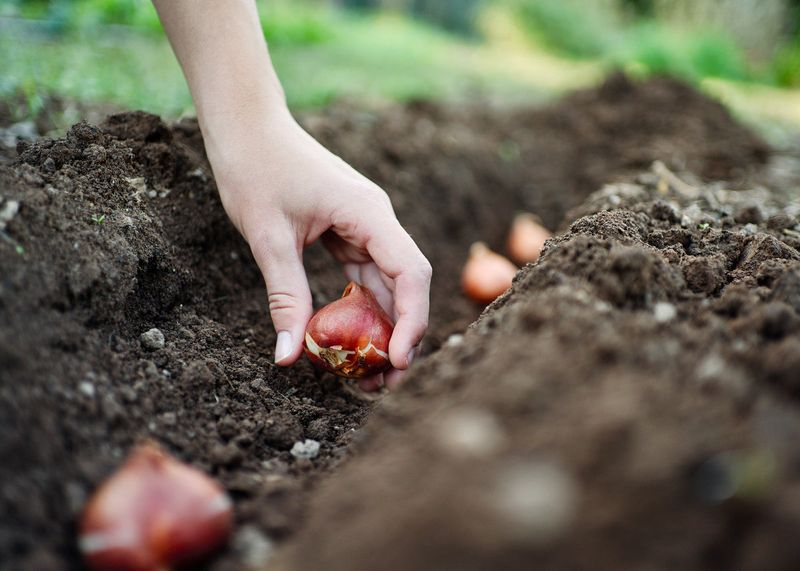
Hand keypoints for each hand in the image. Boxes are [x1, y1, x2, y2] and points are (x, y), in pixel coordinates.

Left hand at [206, 108, 431, 390]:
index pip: (411, 273)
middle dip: (400, 335)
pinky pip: (364, 279)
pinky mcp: (348, 234)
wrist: (246, 125)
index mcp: (370, 214)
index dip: (411, 320)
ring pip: (387, 286)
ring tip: (369, 375)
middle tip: (383, 384)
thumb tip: (290, 356)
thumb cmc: (256, 169)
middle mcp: (377, 221)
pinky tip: (352, 341)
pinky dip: (361, 311)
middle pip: (406, 285)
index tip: (395, 362)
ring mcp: (364, 228)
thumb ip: (285, 296)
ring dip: (382, 328)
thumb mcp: (268, 237)